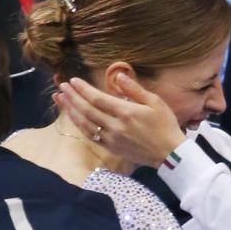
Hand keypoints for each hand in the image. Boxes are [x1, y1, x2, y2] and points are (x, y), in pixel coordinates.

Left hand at [55, 74, 185, 167]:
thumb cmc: (166, 125)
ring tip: (61, 99)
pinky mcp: (111, 147)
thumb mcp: (155, 102)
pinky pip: (90, 135)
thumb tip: (118, 76)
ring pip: (84, 123)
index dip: (83, 89)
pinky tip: (73, 117)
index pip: (98, 98)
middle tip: (62, 86)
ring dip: (71, 110)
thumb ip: (135, 89)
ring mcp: (111, 138)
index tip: (73, 81)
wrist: (169, 153)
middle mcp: (115, 126)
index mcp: (126, 112)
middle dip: (72, 97)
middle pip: (87, 109)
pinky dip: (79, 125)